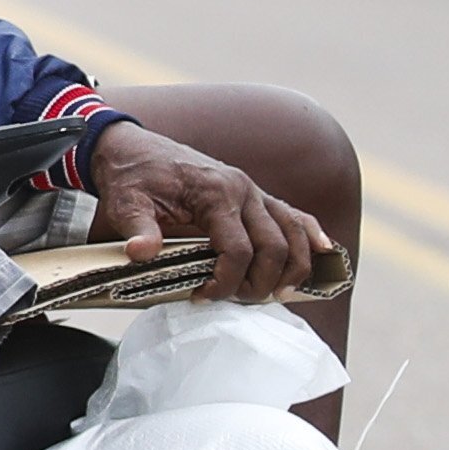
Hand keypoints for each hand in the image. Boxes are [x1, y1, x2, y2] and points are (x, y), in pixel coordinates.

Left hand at [86, 121, 333, 301]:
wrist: (132, 148)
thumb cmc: (131, 177)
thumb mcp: (125, 203)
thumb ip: (137, 229)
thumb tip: (141, 253)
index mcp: (216, 193)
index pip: (238, 249)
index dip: (226, 282)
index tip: (202, 297)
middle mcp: (243, 190)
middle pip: (274, 246)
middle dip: (261, 282)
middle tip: (237, 301)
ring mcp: (253, 191)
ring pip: (293, 231)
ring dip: (294, 265)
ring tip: (278, 293)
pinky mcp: (254, 195)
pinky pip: (292, 214)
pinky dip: (310, 233)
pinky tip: (323, 250)